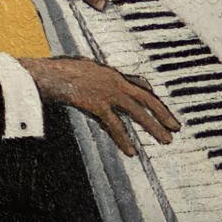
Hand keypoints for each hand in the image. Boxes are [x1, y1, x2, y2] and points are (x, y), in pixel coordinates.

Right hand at [25, 56, 178, 157]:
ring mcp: (106, 92)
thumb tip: (91, 83)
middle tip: (175, 127)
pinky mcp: (97, 104)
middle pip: (145, 98)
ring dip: (153, 127)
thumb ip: (91, 78)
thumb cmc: (55, 72)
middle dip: (162, 113)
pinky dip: (124, 139)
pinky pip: (114, 125)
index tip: (161, 107)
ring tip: (165, 140)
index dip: (153, 97)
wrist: (46, 74)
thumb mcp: (78, 69)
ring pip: (137, 112)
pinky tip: (131, 151)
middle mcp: (113, 81)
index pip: (139, 84)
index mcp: (109, 73)